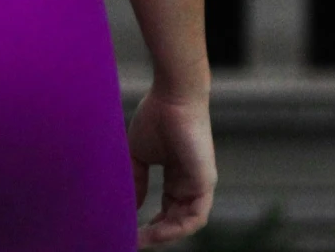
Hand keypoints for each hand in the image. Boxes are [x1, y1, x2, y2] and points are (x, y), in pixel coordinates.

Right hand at [128, 87, 214, 246]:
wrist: (172, 96)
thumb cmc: (156, 117)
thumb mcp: (139, 156)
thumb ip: (136, 182)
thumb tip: (129, 207)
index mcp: (177, 175)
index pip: (167, 209)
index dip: (149, 223)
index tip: (129, 230)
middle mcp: (191, 183)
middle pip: (175, 219)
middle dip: (155, 234)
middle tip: (132, 240)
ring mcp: (200, 184)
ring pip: (186, 223)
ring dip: (164, 235)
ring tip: (141, 239)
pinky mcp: (205, 183)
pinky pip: (196, 218)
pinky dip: (176, 229)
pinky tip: (155, 231)